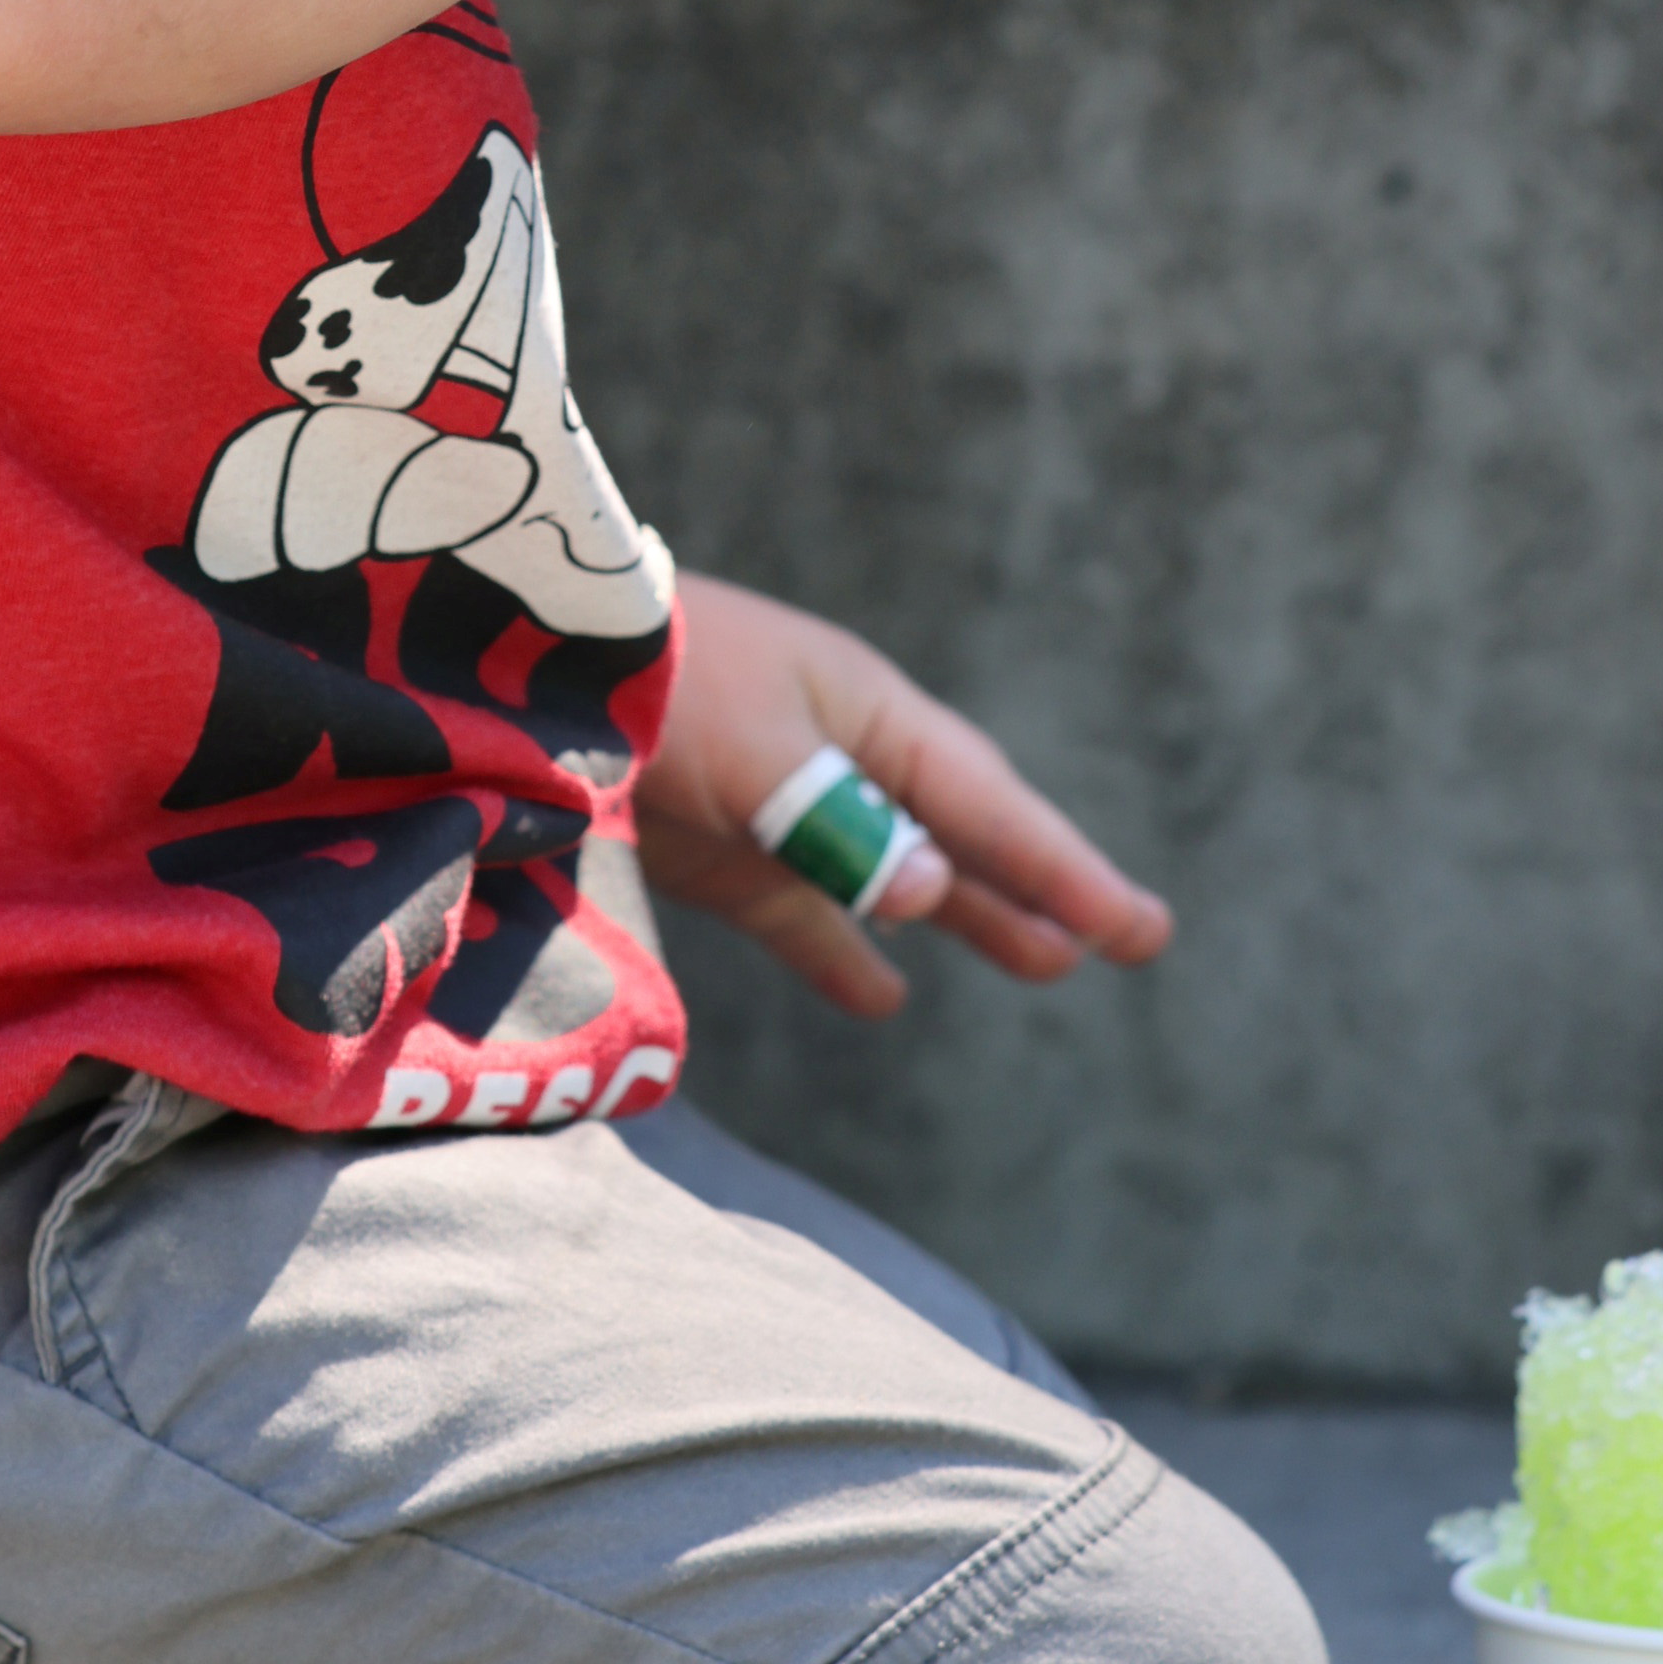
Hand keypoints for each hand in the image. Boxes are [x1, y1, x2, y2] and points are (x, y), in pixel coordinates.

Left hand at [635, 570, 1170, 1022]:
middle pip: (963, 833)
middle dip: (1044, 886)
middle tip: (1134, 941)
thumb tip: (926, 893)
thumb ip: (839, 823)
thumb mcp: (754, 753)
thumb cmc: (652, 686)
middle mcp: (841, 756)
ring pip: (898, 874)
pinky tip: (884, 999)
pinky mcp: (721, 849)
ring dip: (970, 916)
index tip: (1136, 930)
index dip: (1064, 871)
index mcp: (867, 712)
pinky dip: (841, 953)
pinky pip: (803, 912)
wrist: (526, 663)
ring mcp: (784, 803)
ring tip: (1047, 965)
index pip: (987, 807)